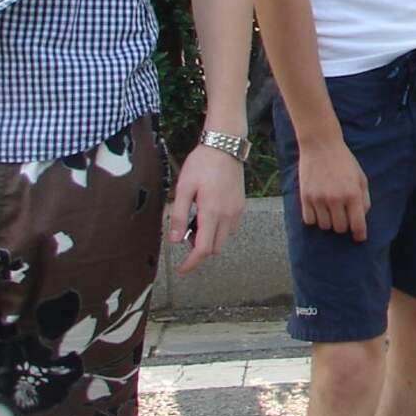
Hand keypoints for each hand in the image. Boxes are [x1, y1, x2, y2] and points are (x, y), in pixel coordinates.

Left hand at [168, 143, 244, 274]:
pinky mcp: (241, 205)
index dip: (191, 263)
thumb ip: (178, 214)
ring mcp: (236, 211)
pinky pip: (230, 227)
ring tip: (197, 218)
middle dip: (199, 248)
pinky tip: (209, 211)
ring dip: (210, 238)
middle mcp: (227, 216)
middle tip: (186, 231)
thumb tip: (175, 240)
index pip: (202, 249)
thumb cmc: (202, 163)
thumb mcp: (184, 187)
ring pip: (223, 239)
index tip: (181, 270)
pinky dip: (219, 228)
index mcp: (211, 212)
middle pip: (214, 248)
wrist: (225, 145)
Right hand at [299, 142, 369, 241]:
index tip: (358, 237)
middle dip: (343, 225)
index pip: (357, 225)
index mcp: (352, 194)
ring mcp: (319, 198)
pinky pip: (309, 220)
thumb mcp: (361, 177)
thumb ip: (364, 200)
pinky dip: (314, 218)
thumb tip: (361, 219)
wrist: (320, 145)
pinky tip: (318, 208)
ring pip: (324, 226)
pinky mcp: (305, 197)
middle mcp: (335, 199)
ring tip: (330, 209)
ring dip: (328, 221)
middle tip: (342, 215)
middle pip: (340, 228)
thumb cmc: (343, 161)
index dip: (359, 235)